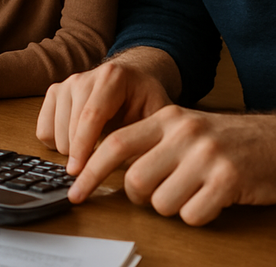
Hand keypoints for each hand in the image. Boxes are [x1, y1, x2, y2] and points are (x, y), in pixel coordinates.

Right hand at [36, 54, 171, 174]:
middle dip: (79, 156)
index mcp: (111, 78)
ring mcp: (66, 84)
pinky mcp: (54, 92)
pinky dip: (55, 143)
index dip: (84, 146)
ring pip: (55, 130)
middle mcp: (83, 78)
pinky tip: (75, 144)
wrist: (131, 80)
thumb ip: (148, 138)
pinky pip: (43, 128)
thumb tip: (133, 171)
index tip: (80, 172)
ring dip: (69, 150)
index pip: (91, 115)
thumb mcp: (158, 115)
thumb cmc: (145, 100)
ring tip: (92, 153)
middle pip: (71, 125)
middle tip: (97, 169)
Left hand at [69, 106, 275, 224]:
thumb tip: (100, 163)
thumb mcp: (180, 129)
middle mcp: (183, 133)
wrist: (271, 141)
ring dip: (170, 206)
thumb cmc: (219, 140)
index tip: (76, 188)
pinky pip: (192, 215)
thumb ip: (146, 141)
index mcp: (165, 119)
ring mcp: (206, 156)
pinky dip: (196, 214)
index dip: (91, 168)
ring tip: (190, 191)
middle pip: (135, 180)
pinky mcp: (229, 181)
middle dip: (140, 197)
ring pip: (162, 202)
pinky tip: (209, 199)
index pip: (115, 143)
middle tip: (156, 193)